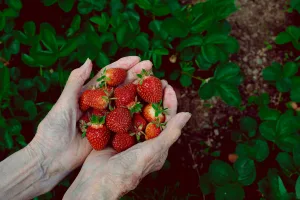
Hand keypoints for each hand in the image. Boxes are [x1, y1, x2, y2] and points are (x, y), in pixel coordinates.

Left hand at [28, 56, 145, 192]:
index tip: (136, 59)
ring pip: (125, 103)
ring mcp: (105, 119)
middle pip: (120, 87)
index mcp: (87, 94)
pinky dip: (137, 116)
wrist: (51, 158)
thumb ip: (75, 83)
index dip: (122, 66)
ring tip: (155, 83)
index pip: (107, 76)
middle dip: (135, 76)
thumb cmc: (53, 129)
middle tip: (150, 66)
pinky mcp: (108, 133)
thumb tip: (89, 60)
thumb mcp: (63, 104)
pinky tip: (150, 109)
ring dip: (139, 93)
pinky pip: (125, 123)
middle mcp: (99, 105)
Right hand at [63, 60, 190, 199]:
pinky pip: (118, 115)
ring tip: (137, 80)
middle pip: (150, 112)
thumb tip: (187, 115)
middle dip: (153, 95)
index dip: (169, 101)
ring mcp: (127, 136)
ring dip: (137, 96)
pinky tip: (119, 90)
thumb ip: (170, 133)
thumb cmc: (129, 169)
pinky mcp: (113, 134)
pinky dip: (120, 103)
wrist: (98, 181)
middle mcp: (143, 139)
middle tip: (153, 78)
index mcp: (157, 144)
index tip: (167, 85)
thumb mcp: (153, 150)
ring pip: (134, 111)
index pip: (167, 118)